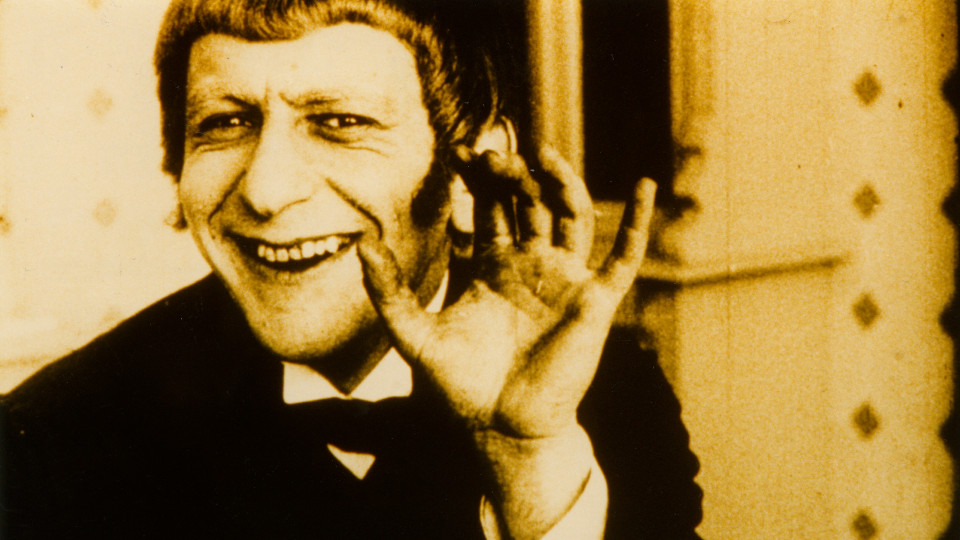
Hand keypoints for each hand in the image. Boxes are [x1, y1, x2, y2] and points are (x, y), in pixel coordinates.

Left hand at [357, 145, 654, 536]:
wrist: (499, 426)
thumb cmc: (458, 383)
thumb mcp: (413, 332)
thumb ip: (388, 289)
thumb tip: (361, 243)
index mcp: (492, 265)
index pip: (491, 206)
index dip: (479, 177)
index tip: (461, 151)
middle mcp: (531, 264)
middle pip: (529, 201)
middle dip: (512, 174)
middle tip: (491, 152)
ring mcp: (565, 278)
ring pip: (571, 215)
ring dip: (561, 181)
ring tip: (541, 153)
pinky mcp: (595, 300)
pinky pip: (624, 257)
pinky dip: (639, 223)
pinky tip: (646, 185)